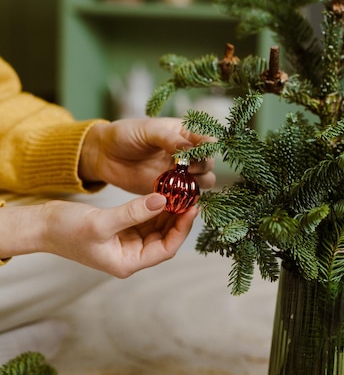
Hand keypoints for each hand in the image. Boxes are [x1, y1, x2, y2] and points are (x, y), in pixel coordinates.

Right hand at [0, 193, 196, 277]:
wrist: (42, 225)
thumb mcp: (102, 221)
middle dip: (178, 218)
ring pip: (157, 227)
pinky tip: (165, 193)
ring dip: (169, 211)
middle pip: (165, 237)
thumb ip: (134, 212)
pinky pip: (146, 219)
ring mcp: (127, 243)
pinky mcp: (123, 230)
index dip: (181, 229)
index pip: (165, 249)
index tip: (191, 209)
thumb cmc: (66, 230)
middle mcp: (131, 255)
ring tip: (181, 192)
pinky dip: (156, 207)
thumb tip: (163, 200)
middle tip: (191, 196)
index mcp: (128, 263)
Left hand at [79, 118, 215, 193]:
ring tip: (178, 182)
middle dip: (200, 167)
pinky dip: (185, 197)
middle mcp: (187, 154)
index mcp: (185, 134)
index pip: (208, 142)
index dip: (207, 149)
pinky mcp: (170, 189)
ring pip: (204, 181)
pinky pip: (187, 196)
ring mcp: (180, 172)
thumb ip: (169, 139)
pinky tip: (174, 194)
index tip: (194, 153)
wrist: (104, 155)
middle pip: (209, 164)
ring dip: (196, 183)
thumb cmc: (124, 135)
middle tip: (182, 168)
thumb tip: (189, 149)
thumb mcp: (147, 130)